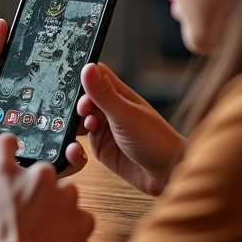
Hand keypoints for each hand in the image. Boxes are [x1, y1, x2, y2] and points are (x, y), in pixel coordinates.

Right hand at [0, 135, 93, 241]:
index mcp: (8, 172)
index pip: (6, 143)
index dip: (8, 148)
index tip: (12, 153)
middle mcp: (39, 174)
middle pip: (41, 173)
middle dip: (36, 189)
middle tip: (28, 213)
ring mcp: (64, 194)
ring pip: (64, 193)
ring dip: (57, 206)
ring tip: (44, 230)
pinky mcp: (82, 216)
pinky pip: (79, 216)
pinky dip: (71, 226)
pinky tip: (57, 241)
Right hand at [78, 62, 185, 195]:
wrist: (166, 174)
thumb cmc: (156, 140)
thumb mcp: (126, 114)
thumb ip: (104, 93)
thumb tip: (88, 67)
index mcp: (119, 94)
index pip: (95, 75)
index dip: (82, 78)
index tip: (74, 89)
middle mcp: (110, 109)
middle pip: (82, 97)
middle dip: (75, 104)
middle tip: (81, 113)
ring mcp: (104, 128)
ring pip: (79, 119)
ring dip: (74, 123)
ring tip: (86, 129)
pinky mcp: (100, 147)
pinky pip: (80, 139)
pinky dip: (76, 140)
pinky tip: (80, 146)